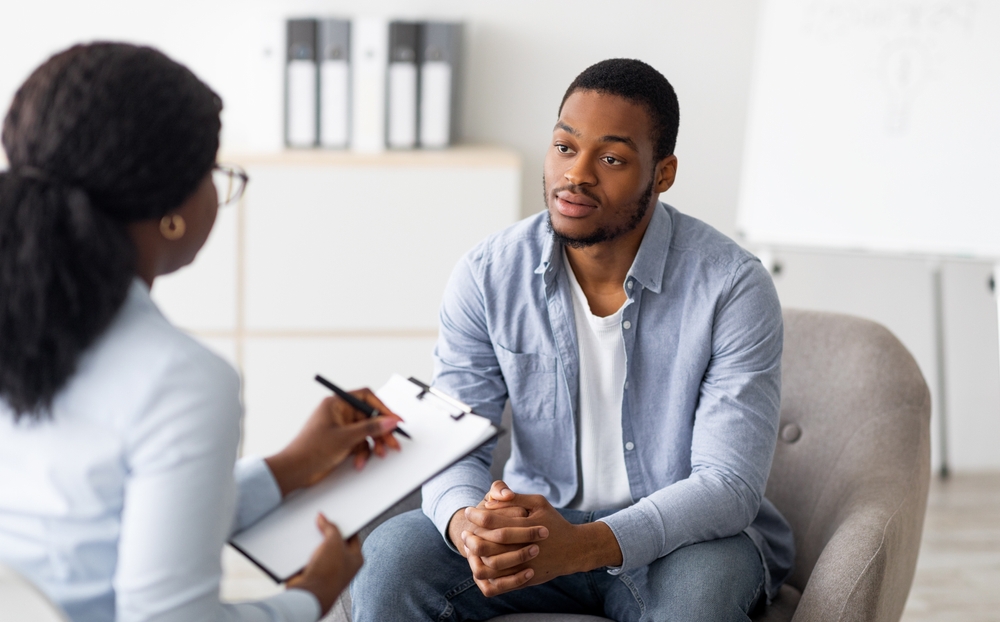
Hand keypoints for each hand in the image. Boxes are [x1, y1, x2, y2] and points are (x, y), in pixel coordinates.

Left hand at [265, 390, 402, 496]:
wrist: (294, 471)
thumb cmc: (309, 450)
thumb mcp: (345, 437)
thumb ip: (370, 428)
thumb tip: (389, 420)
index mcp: (336, 404)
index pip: (366, 398)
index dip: (383, 408)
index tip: (395, 419)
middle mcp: (339, 413)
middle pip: (369, 417)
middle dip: (381, 431)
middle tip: (392, 442)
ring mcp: (340, 428)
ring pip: (366, 432)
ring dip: (373, 445)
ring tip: (379, 454)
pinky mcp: (341, 442)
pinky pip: (359, 443)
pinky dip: (362, 453)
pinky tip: (359, 462)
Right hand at [286, 513, 361, 615]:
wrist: (309, 594)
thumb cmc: (329, 572)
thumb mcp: (334, 542)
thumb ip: (330, 527)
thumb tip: (323, 517)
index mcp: (356, 559)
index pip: (353, 536)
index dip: (345, 524)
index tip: (338, 515)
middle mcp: (343, 566)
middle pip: (335, 542)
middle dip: (327, 532)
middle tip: (321, 520)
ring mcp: (328, 570)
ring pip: (321, 549)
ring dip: (314, 542)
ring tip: (309, 530)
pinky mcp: (313, 573)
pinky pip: (309, 557)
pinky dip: (305, 551)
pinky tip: (300, 543)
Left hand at [462, 481, 622, 596]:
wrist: (573, 550)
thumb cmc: (553, 522)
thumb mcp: (539, 503)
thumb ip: (516, 499)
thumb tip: (491, 500)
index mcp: (527, 526)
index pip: (492, 521)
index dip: (477, 515)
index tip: (468, 511)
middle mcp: (525, 548)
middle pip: (488, 545)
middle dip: (472, 537)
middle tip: (465, 531)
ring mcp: (525, 567)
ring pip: (490, 567)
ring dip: (475, 557)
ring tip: (469, 547)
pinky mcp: (524, 580)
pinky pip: (499, 583)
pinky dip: (486, 574)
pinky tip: (480, 563)